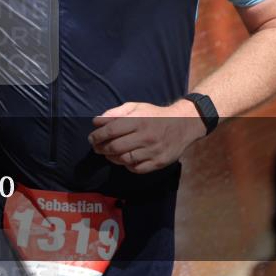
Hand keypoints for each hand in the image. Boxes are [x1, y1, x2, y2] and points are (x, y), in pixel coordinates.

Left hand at [88, 101, 206, 173]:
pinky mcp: (159, 162)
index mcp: (138, 121)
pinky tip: (124, 159)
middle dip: (101, 148)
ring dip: (112, 158)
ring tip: (108, 154)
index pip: (111, 131)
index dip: (97, 135)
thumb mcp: (136, 107)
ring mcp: (153, 151)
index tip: (91, 137)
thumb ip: (116, 113)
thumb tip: (97, 122)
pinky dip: (127, 166)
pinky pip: (137, 169)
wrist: (183, 124)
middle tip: (96, 147)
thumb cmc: (155, 115)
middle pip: (115, 147)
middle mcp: (145, 137)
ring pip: (124, 159)